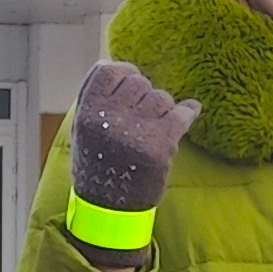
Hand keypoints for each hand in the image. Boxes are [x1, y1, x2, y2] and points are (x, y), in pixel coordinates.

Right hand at [68, 62, 202, 224]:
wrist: (110, 209)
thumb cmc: (97, 167)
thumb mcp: (83, 130)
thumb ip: (94, 98)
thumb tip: (111, 62)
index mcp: (88, 113)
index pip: (110, 70)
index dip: (124, 73)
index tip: (130, 82)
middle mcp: (110, 118)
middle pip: (139, 83)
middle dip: (144, 95)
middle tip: (142, 115)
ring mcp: (137, 129)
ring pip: (161, 97)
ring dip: (162, 109)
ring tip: (154, 127)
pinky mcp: (161, 142)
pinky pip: (183, 112)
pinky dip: (188, 111)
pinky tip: (190, 111)